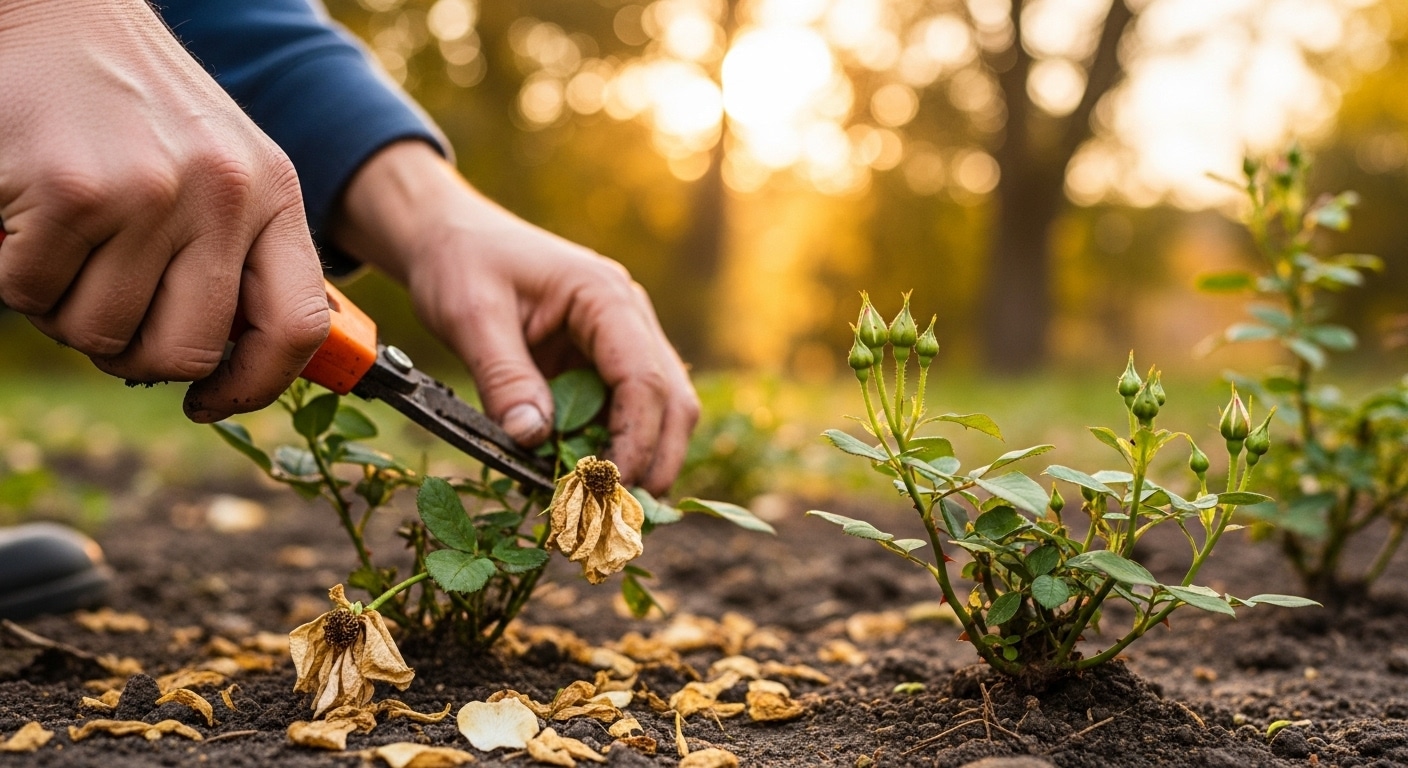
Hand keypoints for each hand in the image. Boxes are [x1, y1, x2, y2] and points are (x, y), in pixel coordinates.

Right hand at [0, 0, 329, 421]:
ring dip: (70, 311)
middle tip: (109, 314)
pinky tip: (31, 222)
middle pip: (187, 351)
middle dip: (136, 355)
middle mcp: (224, 194)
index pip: (298, 328)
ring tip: (70, 251)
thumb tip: (226, 367)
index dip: (255, 386)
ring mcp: (151, 191)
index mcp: (274, 196)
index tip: (210, 402)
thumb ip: (239, 257)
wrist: (61, 17)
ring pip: (102, 332)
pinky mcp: (73, 190)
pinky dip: (19, 275)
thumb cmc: (138, 110)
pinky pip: (34, 293)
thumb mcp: (223, 172)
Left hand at [332, 141, 699, 493]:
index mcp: (605, 296)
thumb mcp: (471, 316)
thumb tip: (533, 440)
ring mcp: (622, 339)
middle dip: (655, 460)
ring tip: (605, 508)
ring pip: (660, 411)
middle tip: (623, 515)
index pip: (644, 378)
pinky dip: (612, 449)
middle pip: (672, 400)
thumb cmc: (461, 262)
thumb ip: (505, 377)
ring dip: (639, 460)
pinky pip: (624, 412)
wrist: (451, 235)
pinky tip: (585, 480)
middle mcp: (629, 317)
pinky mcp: (602, 362)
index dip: (636, 439)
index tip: (610, 486)